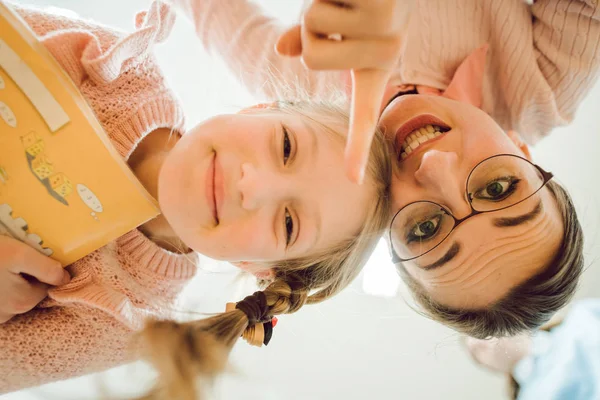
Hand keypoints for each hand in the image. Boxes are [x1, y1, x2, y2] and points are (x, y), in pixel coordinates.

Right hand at [0, 235, 69, 322]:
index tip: (33, 255)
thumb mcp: (18, 254)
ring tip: (0, 265)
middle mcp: (7, 314)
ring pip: (10, 296)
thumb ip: (45, 268)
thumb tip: (65, 279)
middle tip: (11, 258)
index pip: (47, 286)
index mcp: (22, 301)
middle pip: (28, 292)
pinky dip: (0, 288)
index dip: (44, 269)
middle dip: (25, 275)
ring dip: (8, 281)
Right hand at [276, 0, 411, 182]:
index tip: (350, 180)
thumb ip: (311, 39)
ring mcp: (387, 30)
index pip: (363, 111)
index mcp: (377, 61)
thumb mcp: (338, 19)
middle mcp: (386, 52)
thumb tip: (283, 51)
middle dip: (309, 28)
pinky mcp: (381, 8)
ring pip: (313, 29)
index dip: (355, 146)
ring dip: (316, 3)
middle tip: (337, 5)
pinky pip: (321, 8)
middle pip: (312, 59)